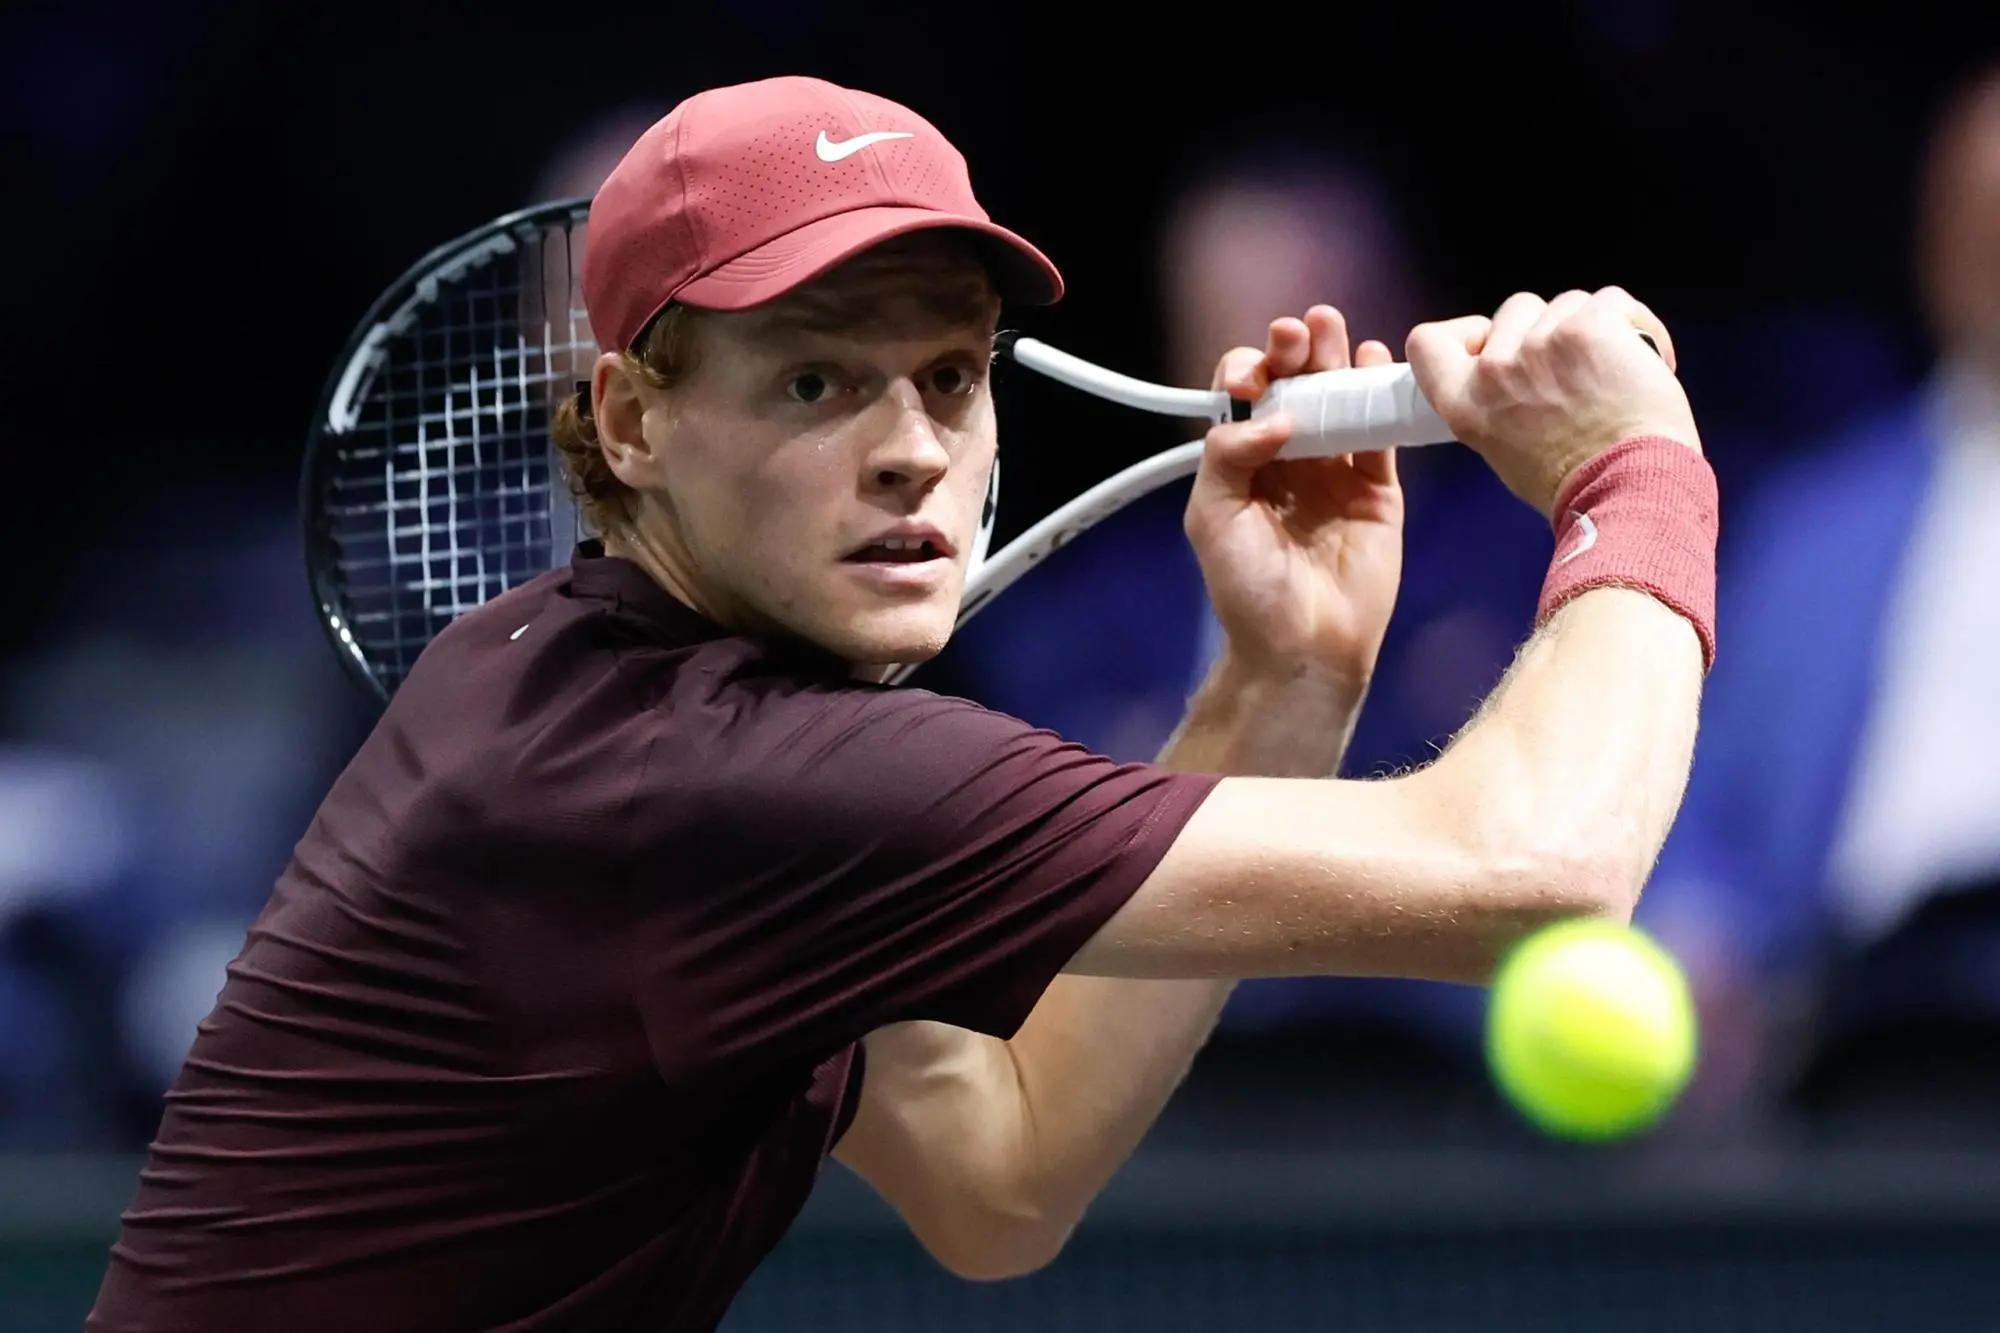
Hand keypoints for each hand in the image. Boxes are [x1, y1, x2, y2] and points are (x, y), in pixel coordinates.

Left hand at [1184, 306, 1403, 693]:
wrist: (1303, 645)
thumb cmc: (1248, 588)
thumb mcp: (1213, 518)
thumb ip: (1227, 457)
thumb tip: (1273, 413)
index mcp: (1242, 461)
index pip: (1245, 396)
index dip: (1248, 372)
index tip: (1255, 378)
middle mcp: (1288, 457)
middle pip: (1293, 384)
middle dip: (1293, 350)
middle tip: (1297, 330)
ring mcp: (1336, 469)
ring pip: (1336, 398)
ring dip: (1334, 358)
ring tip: (1331, 326)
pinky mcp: (1377, 488)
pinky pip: (1379, 433)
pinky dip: (1377, 395)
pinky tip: (1373, 360)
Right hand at [1406, 287, 1699, 517]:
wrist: (1629, 489)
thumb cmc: (1575, 483)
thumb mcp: (1502, 450)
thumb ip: (1496, 403)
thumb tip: (1517, 373)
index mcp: (1465, 403)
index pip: (1427, 341)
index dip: (1466, 332)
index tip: (1490, 343)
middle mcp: (1495, 369)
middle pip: (1516, 309)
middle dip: (1546, 329)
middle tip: (1574, 373)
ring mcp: (1541, 343)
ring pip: (1567, 303)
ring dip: (1592, 328)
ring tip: (1616, 373)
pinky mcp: (1588, 326)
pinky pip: (1612, 302)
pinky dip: (1636, 325)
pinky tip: (1646, 359)